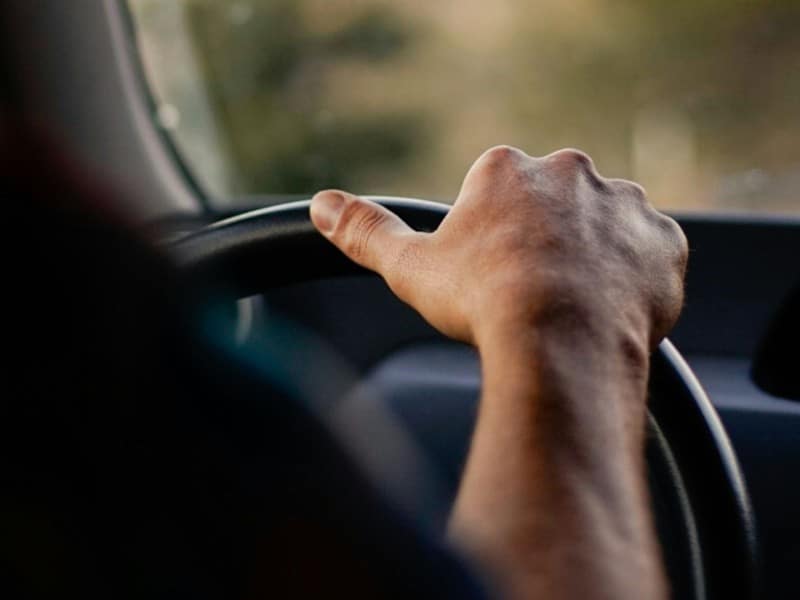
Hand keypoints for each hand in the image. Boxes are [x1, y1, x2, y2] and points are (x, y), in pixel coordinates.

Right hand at [310, 145, 686, 359]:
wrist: (560, 344)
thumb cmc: (482, 302)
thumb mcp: (411, 267)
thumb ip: (365, 231)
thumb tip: (321, 205)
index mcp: (509, 169)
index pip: (498, 191)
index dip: (492, 238)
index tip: (492, 274)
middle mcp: (571, 172)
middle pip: (553, 206)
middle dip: (544, 242)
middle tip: (532, 293)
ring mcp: (625, 204)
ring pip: (604, 228)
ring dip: (591, 258)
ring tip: (570, 308)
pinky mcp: (664, 241)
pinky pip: (650, 255)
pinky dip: (634, 279)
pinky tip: (610, 311)